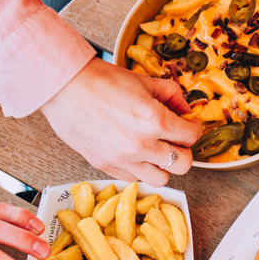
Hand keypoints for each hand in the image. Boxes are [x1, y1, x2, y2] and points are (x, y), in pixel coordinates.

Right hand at [40, 57, 201, 185]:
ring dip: (163, 166)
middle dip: (184, 151)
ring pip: (162, 179)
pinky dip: (139, 169)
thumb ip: (171, 95)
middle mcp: (142, 145)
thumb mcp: (144, 81)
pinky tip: (136, 154)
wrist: (65, 87)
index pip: (192, 137)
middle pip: (183, 164)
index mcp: (155, 121)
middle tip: (176, 141)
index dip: (193, 129)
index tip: (189, 126)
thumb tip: (185, 108)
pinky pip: (134, 178)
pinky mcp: (106, 166)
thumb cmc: (101, 81)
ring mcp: (123, 159)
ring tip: (156, 151)